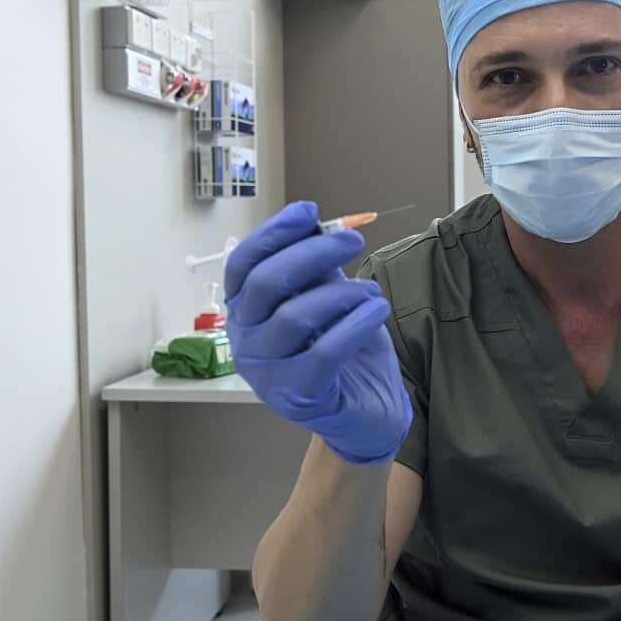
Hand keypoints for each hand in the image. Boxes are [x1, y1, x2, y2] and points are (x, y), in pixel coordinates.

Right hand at [224, 201, 411, 464]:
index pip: (243, 265)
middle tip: (354, 241)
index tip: (310, 211)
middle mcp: (246, 342)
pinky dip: (355, 324)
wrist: (366, 408)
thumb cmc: (342, 346)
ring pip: (294, 317)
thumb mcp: (326, 296)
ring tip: (371, 291)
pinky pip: (323, 352)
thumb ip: (315, 266)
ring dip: (340, 293)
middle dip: (312, 253)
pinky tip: (377, 309)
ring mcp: (268, 374)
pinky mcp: (299, 397)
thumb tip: (315, 222)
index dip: (273, 233)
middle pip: (265, 284)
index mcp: (245, 312)